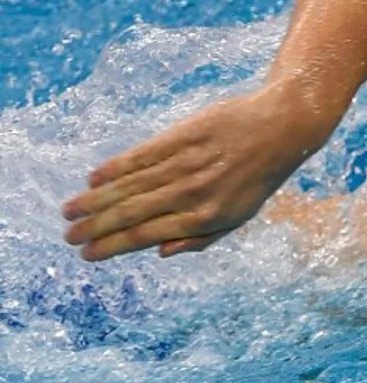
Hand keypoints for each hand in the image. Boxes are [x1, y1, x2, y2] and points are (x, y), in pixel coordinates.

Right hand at [63, 86, 322, 259]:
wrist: (281, 128)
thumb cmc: (256, 178)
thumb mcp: (239, 216)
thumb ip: (201, 238)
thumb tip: (160, 252)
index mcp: (207, 217)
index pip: (147, 236)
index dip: (113, 246)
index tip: (87, 254)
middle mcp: (193, 192)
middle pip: (132, 212)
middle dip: (95, 226)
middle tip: (68, 235)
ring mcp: (187, 163)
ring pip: (130, 185)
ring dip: (96, 200)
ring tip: (70, 210)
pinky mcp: (183, 135)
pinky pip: (141, 155)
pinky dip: (115, 168)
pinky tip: (94, 179)